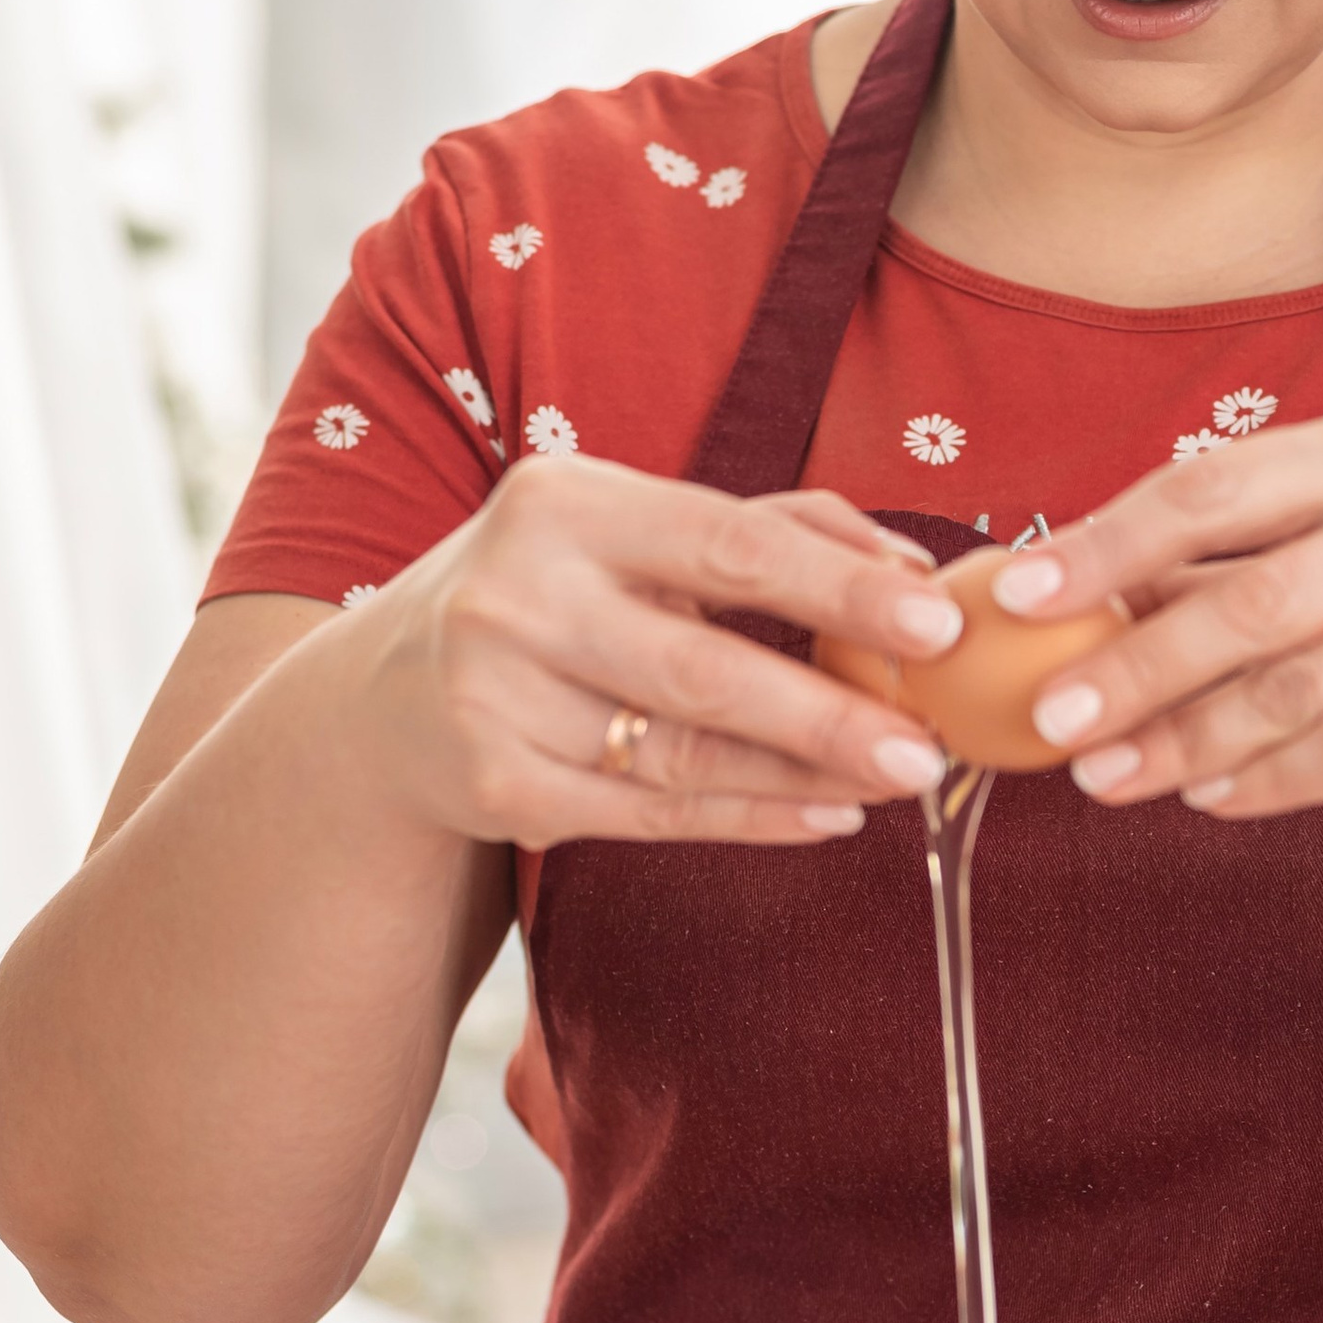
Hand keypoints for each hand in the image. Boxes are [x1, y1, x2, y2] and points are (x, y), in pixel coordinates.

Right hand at [342, 460, 960, 848]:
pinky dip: (748, 819)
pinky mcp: (494, 788)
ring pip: (684, 753)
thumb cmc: (548, 594)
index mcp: (562, 503)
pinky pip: (650, 814)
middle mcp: (517, 596)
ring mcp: (495, 698)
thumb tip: (909, 563)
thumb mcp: (627, 531)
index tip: (939, 621)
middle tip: (929, 742)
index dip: (840, 586)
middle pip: (705, 666)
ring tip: (896, 779)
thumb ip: (769, 529)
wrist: (382, 698)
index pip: (727, 544)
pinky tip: (823, 818)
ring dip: (805, 774)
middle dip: (831, 711)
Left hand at [992, 408, 1322, 825]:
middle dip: (1134, 666)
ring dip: (1186, 743)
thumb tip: (1061, 603)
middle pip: (1249, 597)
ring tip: (1107, 778)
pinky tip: (1207, 800)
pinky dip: (1268, 783)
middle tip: (1048, 717)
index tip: (1015, 593)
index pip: (1213, 485)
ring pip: (1295, 688)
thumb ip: (1226, 566)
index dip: (1105, 542)